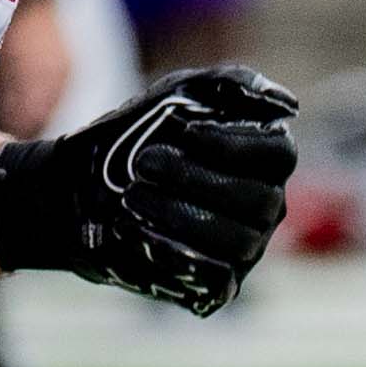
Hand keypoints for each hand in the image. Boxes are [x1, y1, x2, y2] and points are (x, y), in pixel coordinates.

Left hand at [0, 64, 298, 316]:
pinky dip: (173, 253)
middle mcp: (265, 207)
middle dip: (197, 179)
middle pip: (259, 200)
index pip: (280, 156)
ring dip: (180, 215)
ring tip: (132, 196)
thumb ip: (231, 84)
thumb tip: (288, 106)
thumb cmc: (135, 137)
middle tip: (145, 163)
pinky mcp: (216, 282)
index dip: (236, 145)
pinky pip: (213, 276)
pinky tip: (136, 231)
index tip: (186, 133)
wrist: (77, 189)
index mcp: (265, 162)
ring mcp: (245, 249)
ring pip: (237, 240)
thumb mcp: (178, 94)